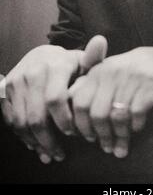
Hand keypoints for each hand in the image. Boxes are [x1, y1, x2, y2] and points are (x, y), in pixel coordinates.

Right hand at [0, 35, 106, 163]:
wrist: (41, 55)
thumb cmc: (68, 64)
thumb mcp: (82, 61)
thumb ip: (93, 58)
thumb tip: (101, 41)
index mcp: (55, 66)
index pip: (55, 99)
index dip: (64, 120)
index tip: (73, 133)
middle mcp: (33, 72)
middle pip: (36, 116)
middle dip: (49, 139)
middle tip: (60, 153)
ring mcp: (17, 82)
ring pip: (22, 121)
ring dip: (35, 142)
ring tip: (48, 152)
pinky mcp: (6, 91)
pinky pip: (11, 120)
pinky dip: (22, 136)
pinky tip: (35, 144)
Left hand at [69, 46, 152, 157]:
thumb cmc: (130, 70)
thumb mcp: (108, 71)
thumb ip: (88, 85)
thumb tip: (70, 108)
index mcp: (99, 71)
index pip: (80, 102)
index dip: (81, 124)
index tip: (87, 137)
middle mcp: (113, 72)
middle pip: (98, 114)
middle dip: (101, 136)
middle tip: (106, 147)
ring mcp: (133, 78)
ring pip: (118, 117)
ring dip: (119, 136)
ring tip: (120, 147)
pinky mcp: (152, 85)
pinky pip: (137, 114)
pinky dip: (136, 126)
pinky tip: (136, 128)